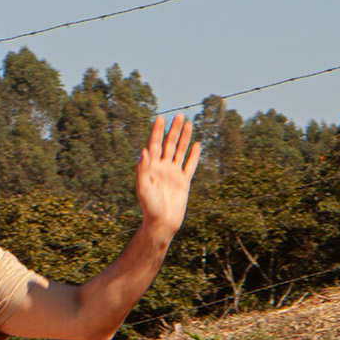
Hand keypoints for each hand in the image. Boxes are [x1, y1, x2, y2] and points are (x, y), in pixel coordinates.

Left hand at [135, 114, 200, 241]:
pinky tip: (197, 145)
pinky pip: (189, 166)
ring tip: (188, 123)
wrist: (162, 223)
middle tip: (178, 115)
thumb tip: (144, 150)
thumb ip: (143, 169)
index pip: (154, 145)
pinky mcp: (183, 182)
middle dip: (173, 130)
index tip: (160, 118)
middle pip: (169, 144)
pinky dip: (194, 156)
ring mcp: (173, 174)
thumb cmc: (149, 207)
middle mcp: (162, 168)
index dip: (157, 132)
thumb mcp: (143, 188)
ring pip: (180, 152)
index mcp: (151, 168)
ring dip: (184, 138)